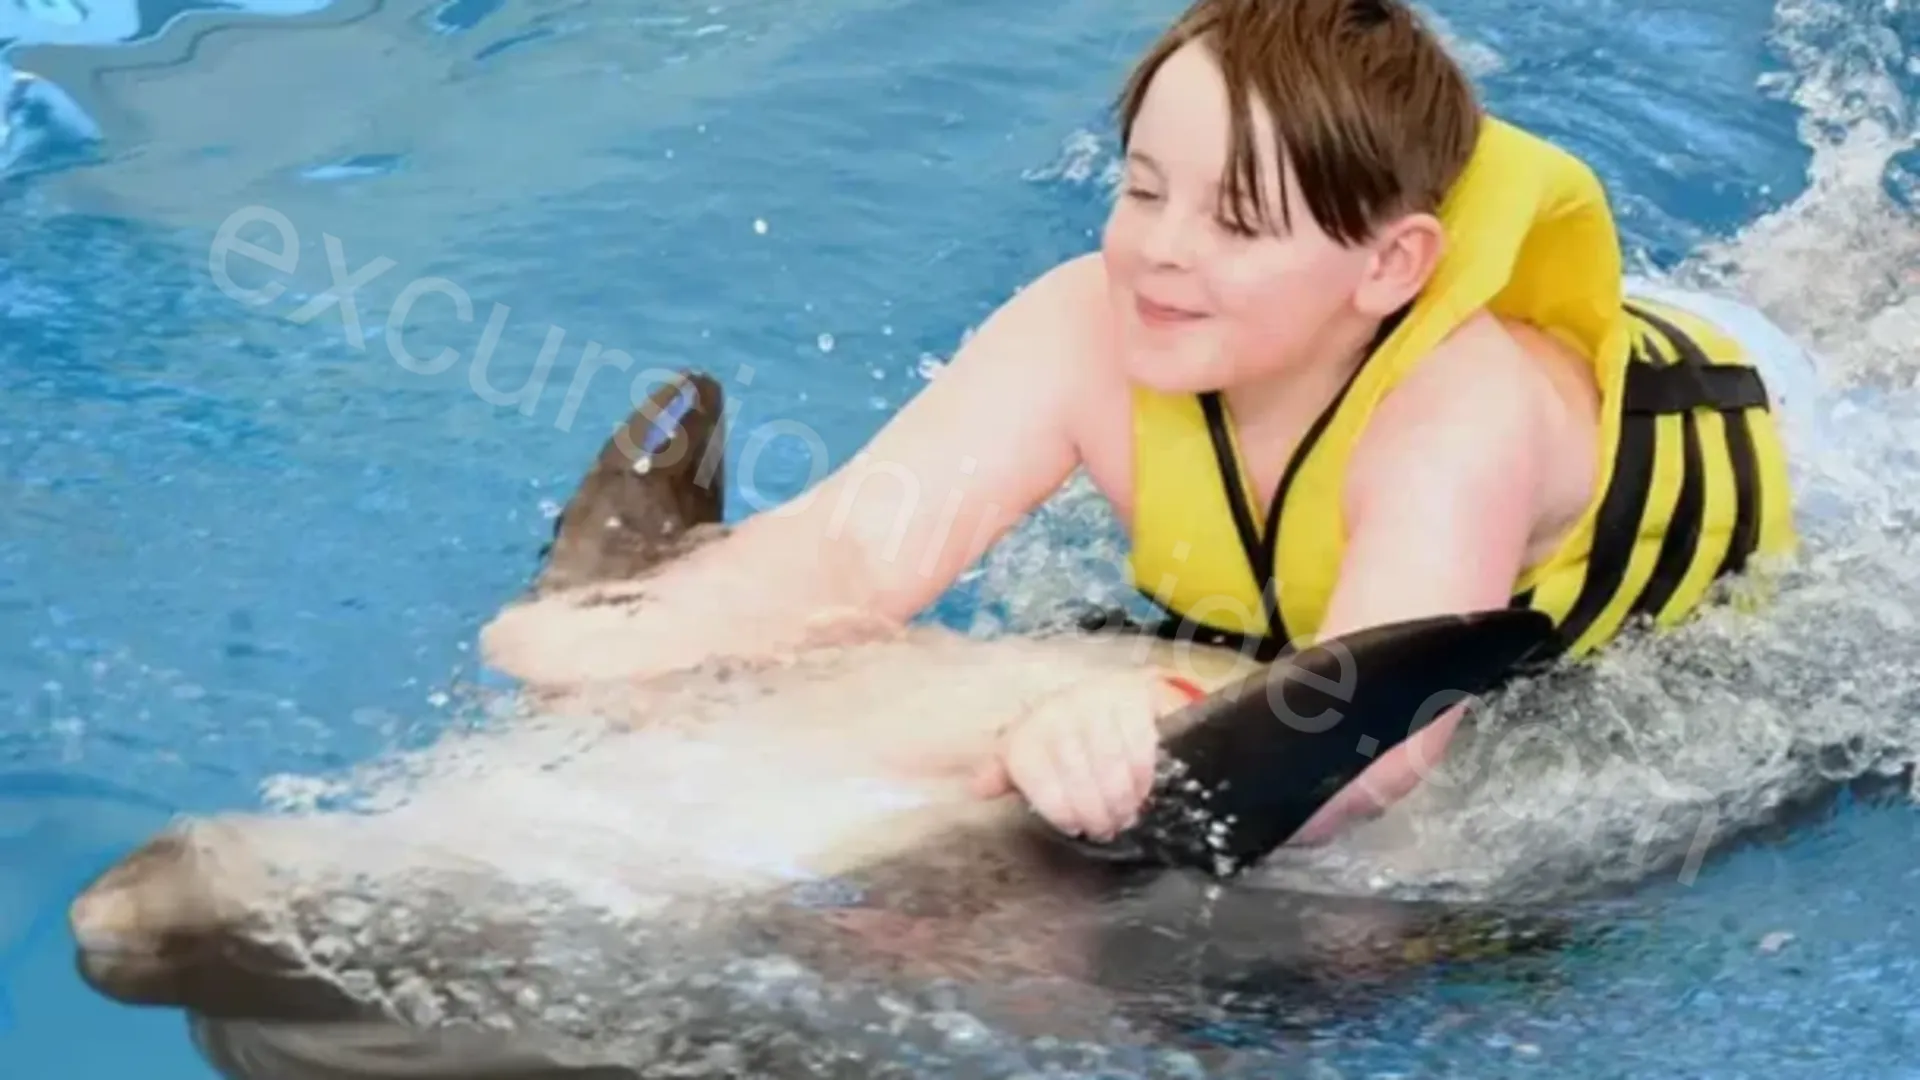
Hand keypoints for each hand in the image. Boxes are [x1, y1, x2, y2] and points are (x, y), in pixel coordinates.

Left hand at [968, 671, 1181, 840]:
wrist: (1105, 695)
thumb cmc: (1062, 736)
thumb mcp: (1028, 755)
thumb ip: (1003, 775)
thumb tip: (976, 788)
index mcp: (1026, 730)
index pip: (1037, 774)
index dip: (1058, 808)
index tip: (1074, 828)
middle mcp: (1057, 710)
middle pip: (1076, 772)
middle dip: (1094, 810)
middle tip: (1105, 830)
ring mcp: (1096, 701)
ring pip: (1110, 761)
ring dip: (1120, 798)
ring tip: (1124, 816)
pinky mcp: (1130, 698)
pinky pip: (1138, 744)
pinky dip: (1141, 775)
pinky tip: (1141, 792)